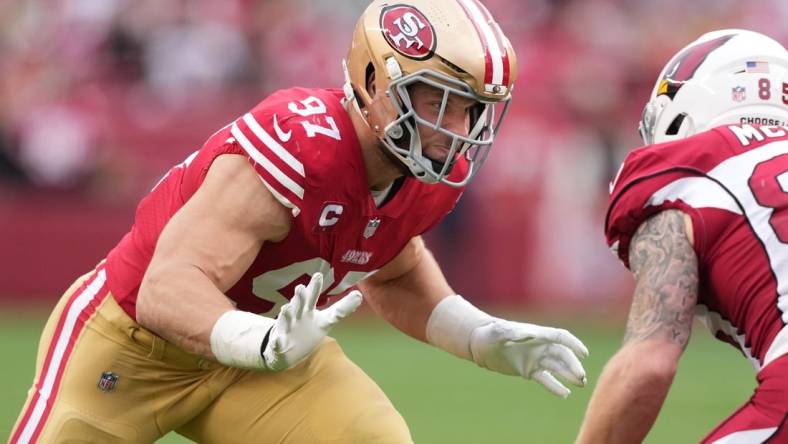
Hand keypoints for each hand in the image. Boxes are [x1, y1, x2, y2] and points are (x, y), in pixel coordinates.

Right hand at [262, 273, 362, 370]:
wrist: (285, 347)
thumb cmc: (308, 329)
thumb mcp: (326, 320)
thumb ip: (342, 308)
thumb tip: (359, 295)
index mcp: (309, 311)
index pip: (313, 297)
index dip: (315, 287)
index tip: (317, 274)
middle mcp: (298, 316)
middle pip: (300, 305)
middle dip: (300, 297)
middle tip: (300, 287)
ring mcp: (288, 328)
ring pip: (288, 320)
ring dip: (287, 314)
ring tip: (287, 308)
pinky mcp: (280, 342)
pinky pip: (278, 342)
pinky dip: (277, 342)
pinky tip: (277, 341)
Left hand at [470, 319, 588, 397]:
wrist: (479, 345)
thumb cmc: (489, 333)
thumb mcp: (499, 332)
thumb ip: (513, 332)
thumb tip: (530, 333)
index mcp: (536, 334)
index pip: (560, 337)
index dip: (574, 344)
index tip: (584, 354)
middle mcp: (539, 346)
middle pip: (563, 355)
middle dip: (573, 365)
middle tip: (581, 377)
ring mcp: (535, 359)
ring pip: (557, 368)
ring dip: (569, 375)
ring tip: (580, 384)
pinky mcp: (529, 371)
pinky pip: (546, 379)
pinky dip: (555, 386)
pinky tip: (565, 394)